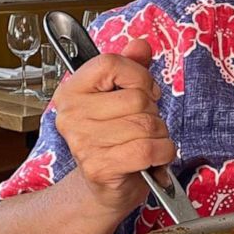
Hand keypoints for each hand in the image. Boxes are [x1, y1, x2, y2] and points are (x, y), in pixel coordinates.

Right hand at [51, 39, 175, 217]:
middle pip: (136, 97)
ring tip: (145, 142)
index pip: (111, 63)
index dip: (138, 76)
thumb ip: (131, 68)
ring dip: (159, 135)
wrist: (104, 188)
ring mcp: (83, 142)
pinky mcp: (99, 167)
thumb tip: (139, 44)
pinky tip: (154, 157)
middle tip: (143, 125)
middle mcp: (71, 115)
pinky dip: (163, 152)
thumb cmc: (116, 140)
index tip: (144, 91)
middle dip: (153, 112)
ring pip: (146, 124)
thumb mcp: (122, 98)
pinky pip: (148, 148)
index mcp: (72, 91)